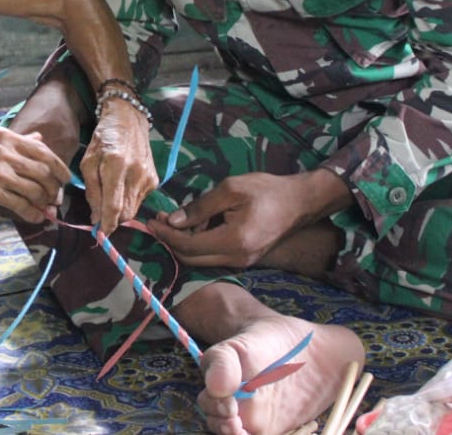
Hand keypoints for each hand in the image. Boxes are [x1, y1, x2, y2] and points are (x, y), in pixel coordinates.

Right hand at [0, 127, 69, 223]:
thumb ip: (19, 139)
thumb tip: (40, 138)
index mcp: (8, 138)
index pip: (44, 153)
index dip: (59, 168)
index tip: (64, 179)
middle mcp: (5, 154)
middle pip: (43, 174)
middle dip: (54, 188)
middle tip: (55, 196)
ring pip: (34, 191)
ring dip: (44, 202)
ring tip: (45, 206)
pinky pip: (20, 206)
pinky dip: (32, 214)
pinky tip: (36, 217)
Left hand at [82, 95, 156, 234]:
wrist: (128, 120)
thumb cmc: (102, 139)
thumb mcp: (88, 162)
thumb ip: (92, 191)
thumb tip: (95, 218)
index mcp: (116, 166)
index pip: (114, 206)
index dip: (106, 224)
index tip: (99, 233)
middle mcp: (136, 173)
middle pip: (126, 213)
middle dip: (113, 220)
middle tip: (100, 218)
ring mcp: (148, 177)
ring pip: (134, 209)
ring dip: (120, 211)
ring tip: (110, 198)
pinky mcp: (155, 179)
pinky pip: (140, 200)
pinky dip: (129, 201)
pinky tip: (122, 188)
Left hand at [146, 171, 344, 267]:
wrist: (300, 202)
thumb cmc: (266, 191)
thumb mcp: (231, 189)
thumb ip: (200, 207)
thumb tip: (174, 220)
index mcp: (233, 241)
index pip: (188, 247)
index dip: (166, 235)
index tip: (152, 219)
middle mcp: (236, 259)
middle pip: (190, 259)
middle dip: (170, 241)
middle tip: (160, 219)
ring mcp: (241, 262)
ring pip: (200, 260)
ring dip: (182, 243)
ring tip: (173, 219)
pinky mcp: (243, 259)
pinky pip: (212, 256)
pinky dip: (198, 244)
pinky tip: (193, 226)